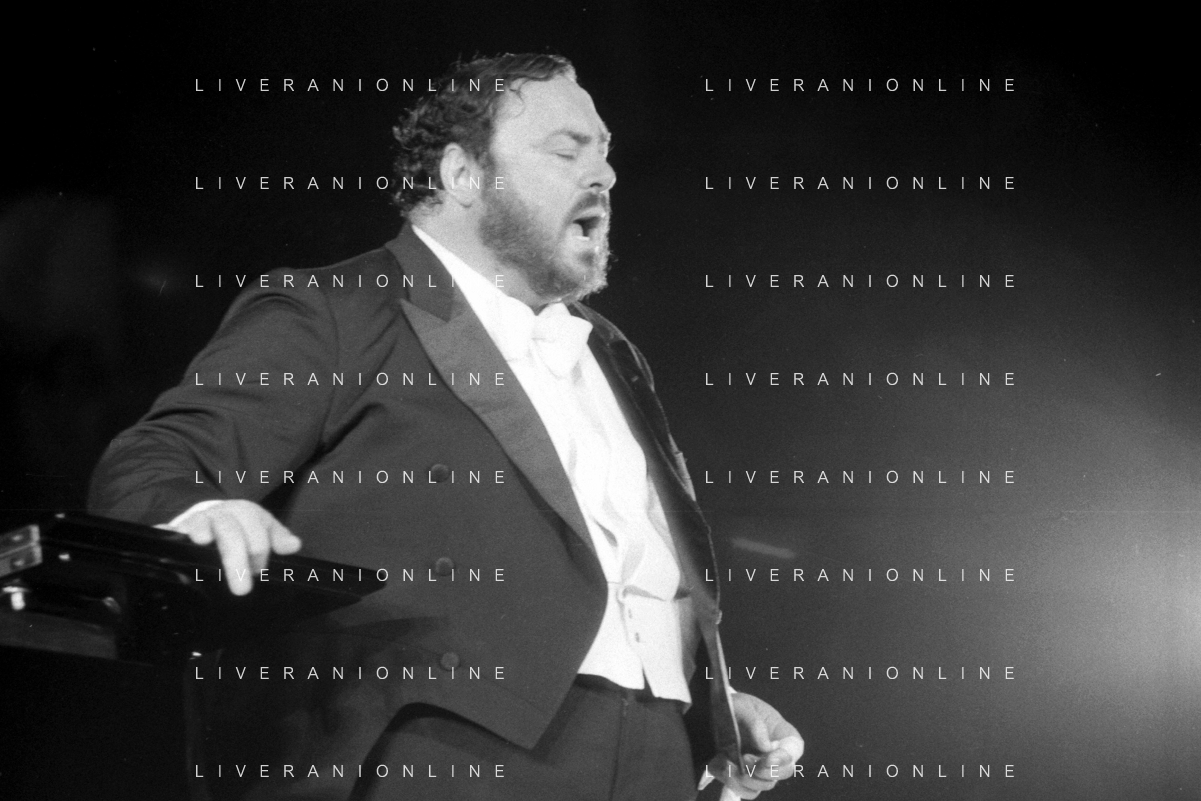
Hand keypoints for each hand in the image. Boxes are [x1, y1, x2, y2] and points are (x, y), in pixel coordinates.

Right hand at [158, 499, 301, 594]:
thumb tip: (294, 545)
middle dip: (237, 557)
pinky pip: (170, 529)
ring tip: (202, 541)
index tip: (259, 571)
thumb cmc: (239, 526)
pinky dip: (167, 531)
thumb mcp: (262, 527)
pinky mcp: (176, 530)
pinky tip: (166, 534)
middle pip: (229, 530)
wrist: (207, 513)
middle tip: (242, 589)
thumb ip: (277, 537)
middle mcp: (220, 513)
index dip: (259, 549)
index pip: (255, 526)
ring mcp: (197, 520)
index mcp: (243, 512)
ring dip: (202, 531)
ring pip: (200, 524)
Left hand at [710, 691, 803, 798]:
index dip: (784, 757)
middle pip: (784, 772)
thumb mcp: (741, 705)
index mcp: (781, 732)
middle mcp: (775, 754)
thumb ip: (754, 721)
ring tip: (729, 762)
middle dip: (764, 769)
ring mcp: (761, 769)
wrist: (711, 717)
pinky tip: (723, 767)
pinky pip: (747, 791)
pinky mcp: (745, 779)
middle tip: (744, 758)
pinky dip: (735, 783)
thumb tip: (766, 746)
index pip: (795, 748)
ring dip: (747, 777)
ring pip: (765, 784)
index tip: (767, 758)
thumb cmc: (733, 708)